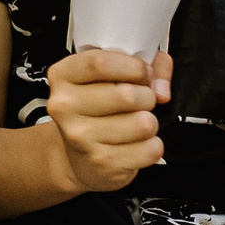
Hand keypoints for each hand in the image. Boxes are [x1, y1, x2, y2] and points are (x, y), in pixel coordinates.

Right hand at [45, 49, 170, 192]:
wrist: (79, 156)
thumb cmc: (99, 109)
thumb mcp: (112, 76)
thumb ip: (147, 67)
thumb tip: (161, 90)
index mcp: (62, 76)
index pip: (100, 63)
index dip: (134, 67)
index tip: (143, 74)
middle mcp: (64, 105)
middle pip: (127, 95)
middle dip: (146, 97)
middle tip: (139, 102)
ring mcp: (80, 136)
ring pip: (143, 123)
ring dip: (149, 123)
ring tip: (134, 124)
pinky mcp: (101, 161)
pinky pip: (150, 149)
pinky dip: (152, 146)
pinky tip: (135, 144)